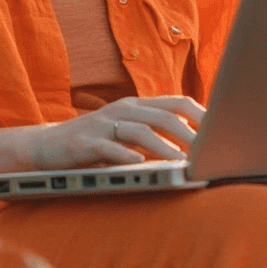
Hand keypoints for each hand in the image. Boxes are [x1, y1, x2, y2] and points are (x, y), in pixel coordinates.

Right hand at [0, 95, 204, 176]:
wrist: (45, 148)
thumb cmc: (94, 144)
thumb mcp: (125, 134)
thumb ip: (153, 133)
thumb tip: (195, 146)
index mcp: (136, 106)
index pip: (175, 102)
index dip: (200, 115)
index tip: (221, 131)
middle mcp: (121, 110)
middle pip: (162, 115)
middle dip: (188, 132)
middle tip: (207, 151)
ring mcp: (102, 125)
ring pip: (138, 130)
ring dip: (162, 145)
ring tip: (180, 159)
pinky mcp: (84, 143)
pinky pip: (108, 148)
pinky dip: (125, 156)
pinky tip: (140, 165)